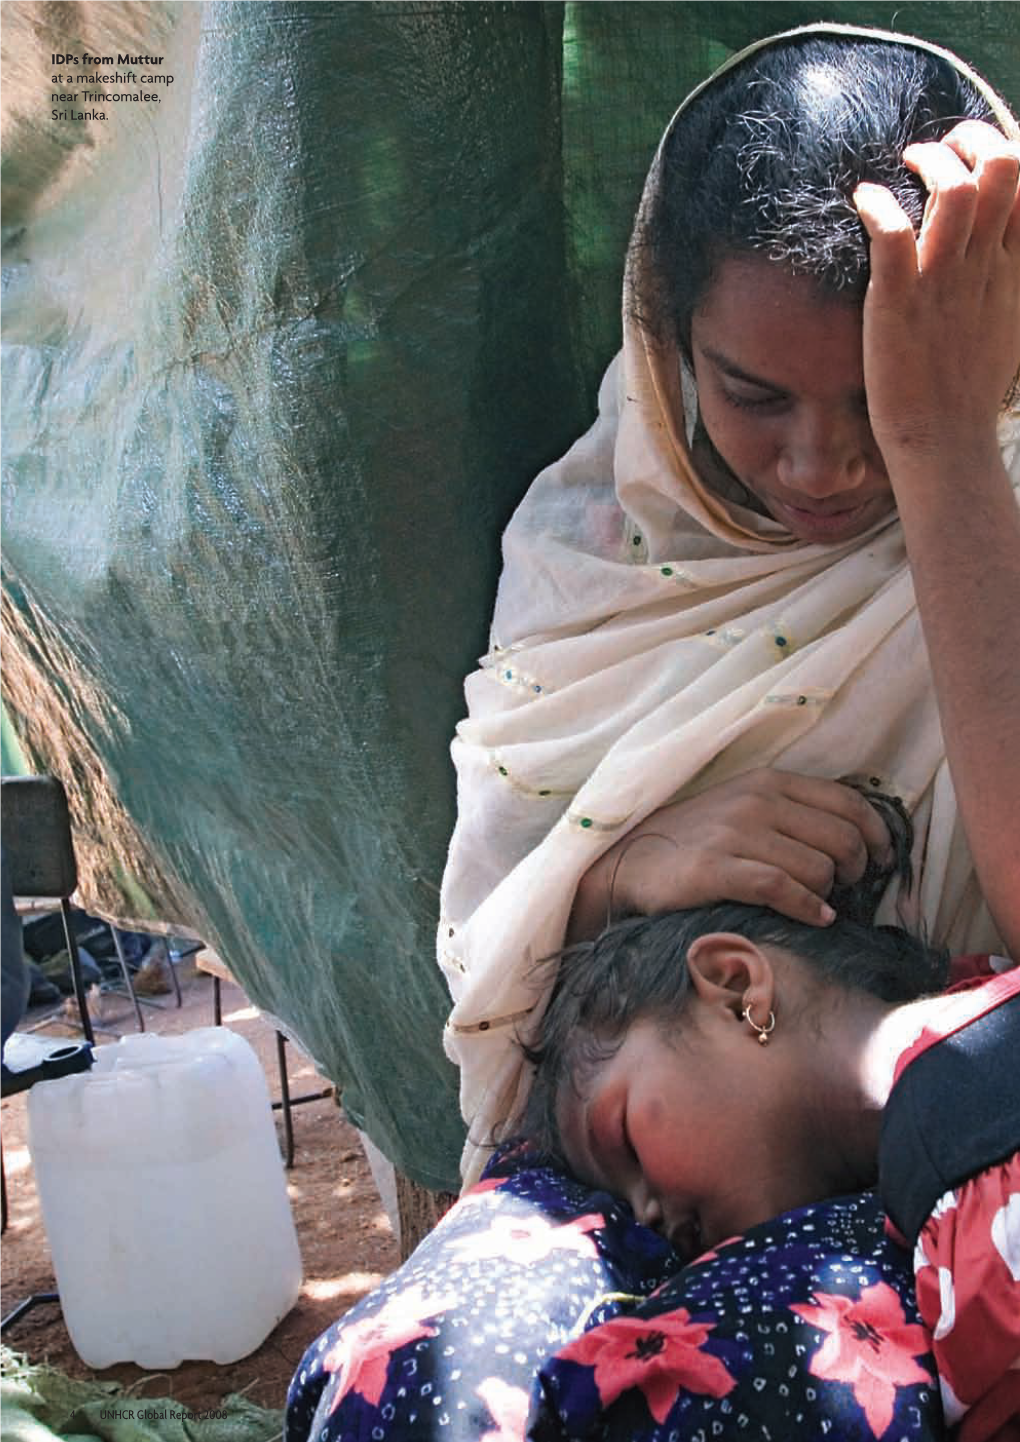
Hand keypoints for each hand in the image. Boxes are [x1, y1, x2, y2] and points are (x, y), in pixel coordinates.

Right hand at [569, 769, 893, 939]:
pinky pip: (782, 889)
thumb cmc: (696, 838)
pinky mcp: (716, 869)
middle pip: (840, 838)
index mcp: (768, 781)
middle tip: (847, 887)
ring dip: (829, 893)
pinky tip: (817, 919)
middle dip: (856, 869)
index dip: (876, 834)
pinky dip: (809, 908)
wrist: (629, 859)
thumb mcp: (744, 808)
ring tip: (820, 904)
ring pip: (817, 867)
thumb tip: (855, 838)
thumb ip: (792, 813)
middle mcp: (756, 801)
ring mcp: (735, 833)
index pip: (847, 801)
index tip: (882, 859)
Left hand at [853, 120, 1019, 471]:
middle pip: (1002, 169)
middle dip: (969, 138)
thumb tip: (1001, 239)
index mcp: (1014, 269)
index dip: (1006, 147)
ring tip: (903, 166)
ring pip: (953, 191)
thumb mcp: (1006, 320)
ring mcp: (942, 285)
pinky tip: (862, 199)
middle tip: (936, 150)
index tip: (974, 153)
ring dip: (927, 162)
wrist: (944, 444)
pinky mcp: (898, 306)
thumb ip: (1006, 273)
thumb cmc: (965, 388)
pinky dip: (875, 204)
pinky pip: (892, 235)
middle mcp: (984, 268)